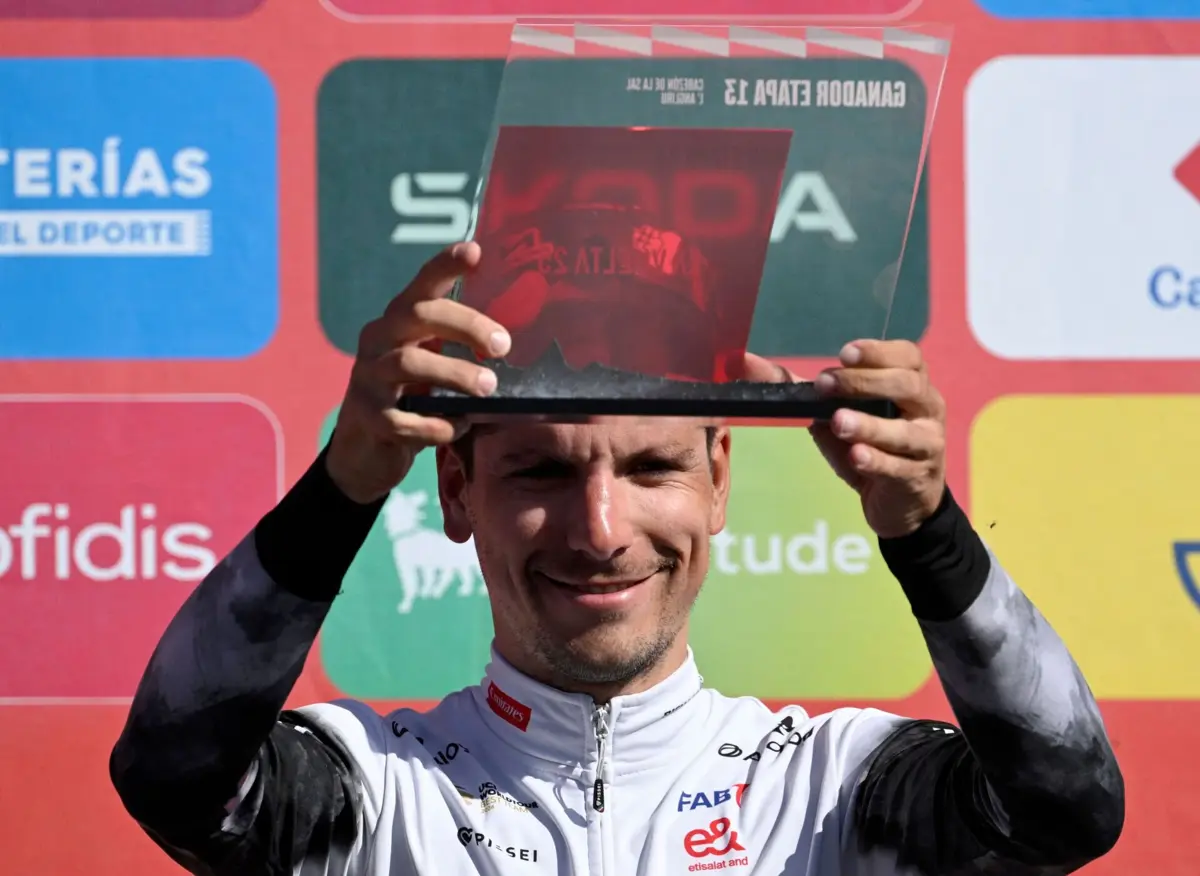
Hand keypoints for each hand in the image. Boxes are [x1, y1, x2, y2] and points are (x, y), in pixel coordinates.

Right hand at [325, 242, 511, 503]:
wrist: (365, 451)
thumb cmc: (412, 398)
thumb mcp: (433, 364)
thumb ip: (460, 348)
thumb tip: (518, 342)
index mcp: (399, 321)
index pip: (422, 285)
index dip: (445, 266)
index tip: (475, 251)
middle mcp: (379, 340)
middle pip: (418, 315)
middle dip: (465, 324)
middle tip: (503, 345)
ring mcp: (368, 378)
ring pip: (408, 363)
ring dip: (454, 373)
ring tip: (488, 388)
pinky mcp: (367, 418)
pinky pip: (401, 419)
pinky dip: (435, 424)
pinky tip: (459, 427)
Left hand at [742, 340, 945, 538]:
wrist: (900, 501)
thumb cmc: (868, 445)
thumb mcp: (834, 413)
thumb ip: (801, 389)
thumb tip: (746, 362)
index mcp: (910, 383)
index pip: (907, 356)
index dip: (878, 351)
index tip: (843, 354)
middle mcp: (926, 408)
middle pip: (906, 385)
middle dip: (864, 382)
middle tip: (826, 385)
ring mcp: (926, 444)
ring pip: (904, 430)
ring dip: (869, 424)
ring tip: (838, 421)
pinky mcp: (916, 478)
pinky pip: (898, 467)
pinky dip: (876, 461)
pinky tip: (856, 457)